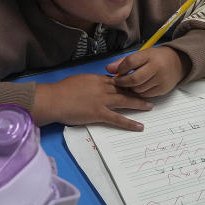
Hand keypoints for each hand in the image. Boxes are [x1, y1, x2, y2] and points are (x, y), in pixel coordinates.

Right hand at [32, 74, 152, 130]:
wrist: (54, 99)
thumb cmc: (61, 90)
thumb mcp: (78, 80)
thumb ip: (90, 83)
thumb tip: (95, 86)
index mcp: (97, 79)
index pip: (117, 80)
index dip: (127, 83)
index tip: (136, 84)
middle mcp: (103, 87)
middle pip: (124, 88)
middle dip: (137, 91)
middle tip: (149, 92)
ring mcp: (102, 100)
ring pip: (125, 100)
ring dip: (138, 103)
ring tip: (150, 106)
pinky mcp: (99, 113)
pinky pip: (117, 119)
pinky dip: (129, 123)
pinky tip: (139, 126)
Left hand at [107, 46, 189, 97]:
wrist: (178, 62)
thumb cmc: (156, 58)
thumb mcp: (142, 54)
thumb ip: (124, 61)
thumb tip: (109, 69)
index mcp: (149, 55)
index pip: (130, 62)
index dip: (120, 68)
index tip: (117, 71)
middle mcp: (156, 67)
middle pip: (133, 79)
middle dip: (122, 82)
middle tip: (118, 82)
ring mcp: (160, 79)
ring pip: (138, 89)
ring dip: (130, 88)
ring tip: (128, 84)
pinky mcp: (162, 89)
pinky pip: (145, 95)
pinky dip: (138, 93)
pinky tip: (137, 88)